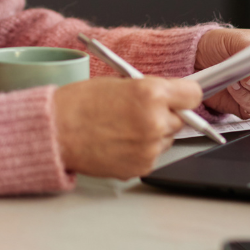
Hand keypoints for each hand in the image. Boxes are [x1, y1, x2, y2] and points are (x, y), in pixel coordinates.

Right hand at [52, 77, 202, 178]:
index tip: (181, 96)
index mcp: (150, 93)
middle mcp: (155, 121)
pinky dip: (141, 150)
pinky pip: (152, 155)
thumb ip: (149, 90)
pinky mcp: (142, 167)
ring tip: (124, 128)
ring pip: (167, 138)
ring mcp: (150, 148)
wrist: (56, 132)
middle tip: (142, 112)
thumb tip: (170, 96)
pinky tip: (119, 142)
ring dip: (154, 133)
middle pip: (182, 118)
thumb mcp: (119, 82)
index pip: (193, 94)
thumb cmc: (79, 104)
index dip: (185, 94)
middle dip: (167, 114)